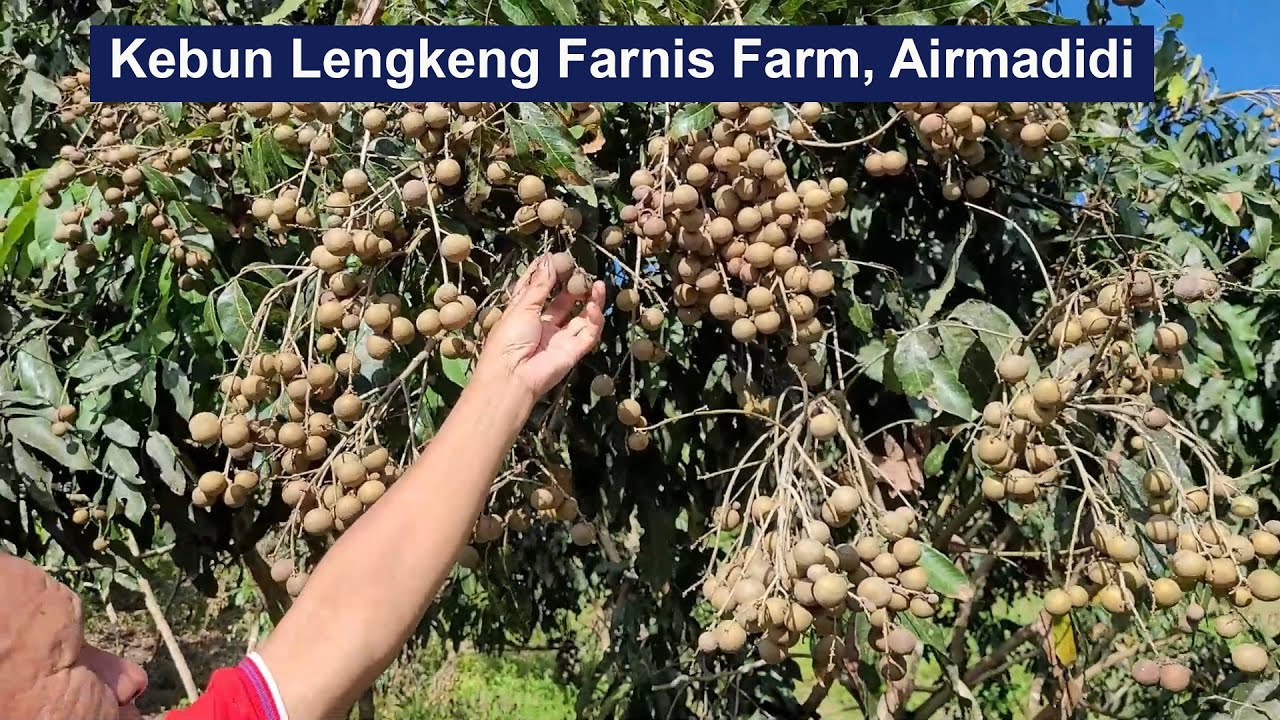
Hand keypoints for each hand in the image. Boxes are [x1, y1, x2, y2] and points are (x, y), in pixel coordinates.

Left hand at [476, 254, 605, 401]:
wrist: (512, 377)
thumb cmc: (508, 339)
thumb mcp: (523, 306)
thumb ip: (540, 284)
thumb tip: (549, 259)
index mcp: (525, 313)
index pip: (539, 289)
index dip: (548, 274)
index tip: (558, 259)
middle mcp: (543, 324)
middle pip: (564, 302)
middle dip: (574, 286)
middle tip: (582, 272)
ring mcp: (559, 338)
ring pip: (580, 316)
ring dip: (590, 300)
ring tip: (598, 284)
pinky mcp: (573, 351)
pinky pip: (588, 333)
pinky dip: (594, 319)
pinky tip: (595, 305)